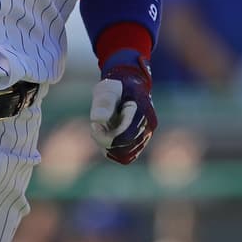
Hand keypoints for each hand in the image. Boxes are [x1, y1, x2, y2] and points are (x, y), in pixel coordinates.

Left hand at [89, 49, 156, 163]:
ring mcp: (145, 136)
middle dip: (106, 142)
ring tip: (101, 130)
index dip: (106, 136)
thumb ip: (104, 104)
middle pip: (125, 150)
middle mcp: (148, 127)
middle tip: (95, 127)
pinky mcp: (139, 142)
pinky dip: (112, 150)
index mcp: (143, 113)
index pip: (125, 137)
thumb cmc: (116, 86)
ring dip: (109, 147)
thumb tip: (97, 119)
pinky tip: (105, 135)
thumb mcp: (107, 90)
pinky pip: (125, 156)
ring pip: (125, 156)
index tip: (94, 125)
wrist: (127, 85)